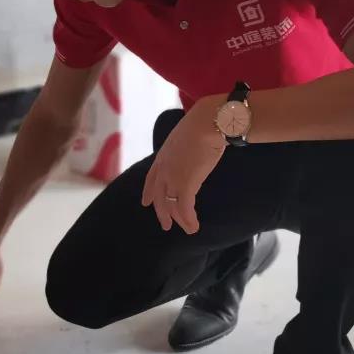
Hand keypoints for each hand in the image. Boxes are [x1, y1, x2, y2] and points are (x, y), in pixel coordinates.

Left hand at [141, 98, 226, 233]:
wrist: (207, 123)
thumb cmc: (203, 125)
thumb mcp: (186, 137)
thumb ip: (185, 148)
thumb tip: (195, 151)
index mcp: (162, 157)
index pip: (151, 179)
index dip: (149, 192)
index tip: (146, 202)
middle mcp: (164, 170)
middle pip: (160, 197)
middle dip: (162, 213)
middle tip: (166, 225)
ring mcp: (172, 178)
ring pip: (172, 206)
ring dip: (180, 221)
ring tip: (188, 229)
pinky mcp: (185, 185)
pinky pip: (185, 209)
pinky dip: (189, 220)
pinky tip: (194, 227)